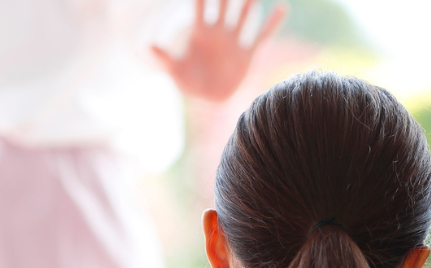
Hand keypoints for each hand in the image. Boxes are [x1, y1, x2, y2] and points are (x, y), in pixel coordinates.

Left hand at [153, 0, 288, 101]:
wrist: (207, 95)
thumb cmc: (188, 80)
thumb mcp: (174, 69)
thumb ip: (164, 57)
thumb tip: (147, 46)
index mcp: (199, 32)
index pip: (199, 7)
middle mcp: (218, 31)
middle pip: (223, 5)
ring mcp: (234, 40)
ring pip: (243, 16)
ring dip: (248, 4)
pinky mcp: (247, 53)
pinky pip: (262, 36)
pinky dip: (272, 24)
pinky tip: (282, 8)